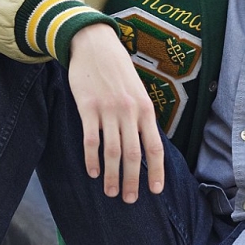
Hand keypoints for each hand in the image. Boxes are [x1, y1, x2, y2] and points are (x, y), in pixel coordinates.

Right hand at [68, 22, 164, 202]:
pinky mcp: (88, 108)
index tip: (155, 191)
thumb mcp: (138, 91)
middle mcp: (129, 112)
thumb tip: (146, 146)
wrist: (95, 45)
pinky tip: (93, 172)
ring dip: (112, 176)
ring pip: (112, 152)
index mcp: (145, 109)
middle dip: (132, 181)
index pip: (155, 147)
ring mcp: (108, 110)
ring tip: (110, 192)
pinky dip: (92, 159)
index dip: (156, 171)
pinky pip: (91, 140)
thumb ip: (141, 117)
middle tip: (129, 200)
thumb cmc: (118, 71)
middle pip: (133, 155)